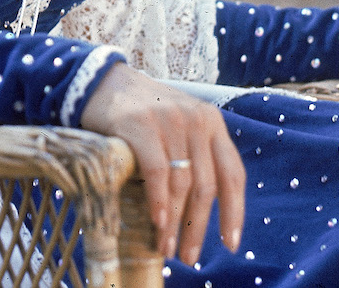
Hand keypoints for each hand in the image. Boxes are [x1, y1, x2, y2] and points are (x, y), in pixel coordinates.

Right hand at [79, 62, 244, 263]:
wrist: (104, 82)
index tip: (231, 243)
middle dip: (199, 227)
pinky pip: (157, 171)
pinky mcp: (142, 124)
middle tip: (189, 257)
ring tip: (167, 248)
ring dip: (176, 222)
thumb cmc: (141, 115)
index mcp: (212, 124)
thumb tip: (199, 214)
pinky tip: (158, 223)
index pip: (233, 174)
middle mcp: (197, 120)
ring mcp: (170, 120)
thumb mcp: (178, 128)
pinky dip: (159, 201)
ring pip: (182, 183)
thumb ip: (194, 157)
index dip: (234, 212)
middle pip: (207, 185)